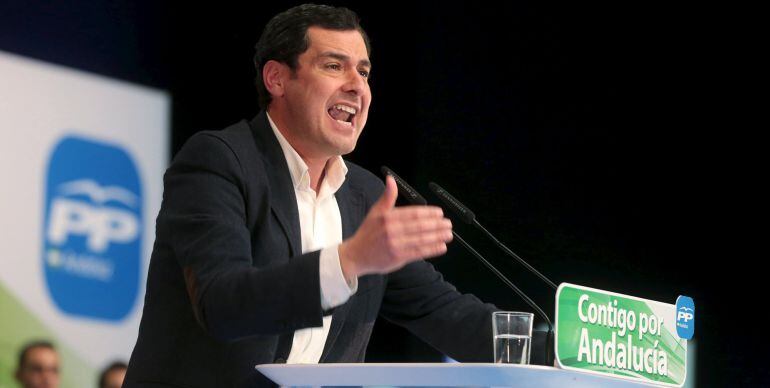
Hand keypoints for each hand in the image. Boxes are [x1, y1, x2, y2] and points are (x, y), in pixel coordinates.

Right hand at [338, 175, 452, 280]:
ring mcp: (395, 244)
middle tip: (448, 224)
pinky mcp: (398, 257)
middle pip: (419, 226)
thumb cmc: (368, 233)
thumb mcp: (375, 212)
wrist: (356, 255)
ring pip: (421, 239)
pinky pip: (418, 252)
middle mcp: (391, 230)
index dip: (428, 213)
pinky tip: (441, 246)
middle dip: (436, 225)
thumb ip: (387, 196)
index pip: (412, 213)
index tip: (439, 213)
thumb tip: (391, 179)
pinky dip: (431, 249)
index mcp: (387, 217)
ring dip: (437, 236)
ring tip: (448, 234)